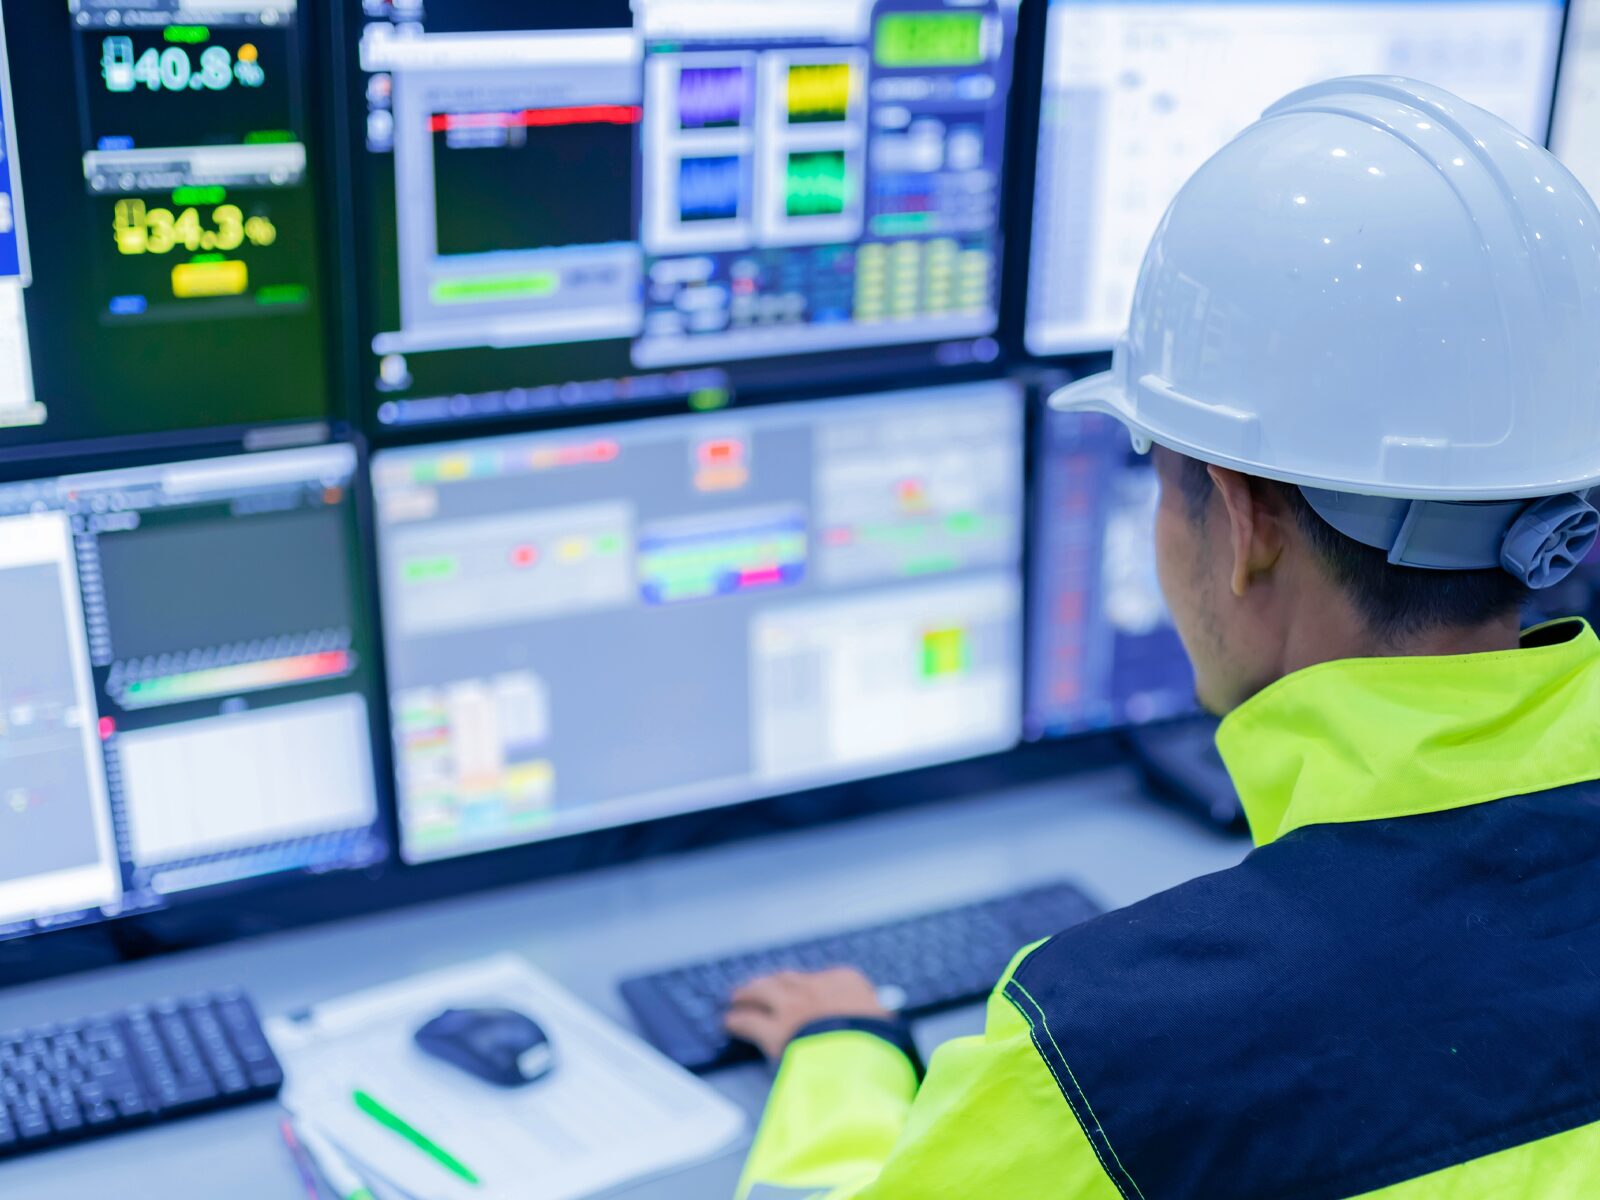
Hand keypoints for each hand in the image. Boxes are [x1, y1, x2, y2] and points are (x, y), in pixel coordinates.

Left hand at [725, 967, 890, 1060]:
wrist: (864, 1054)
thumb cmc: (882, 1044)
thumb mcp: (887, 1027)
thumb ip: (872, 1024)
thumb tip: (878, 1036)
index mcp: (847, 981)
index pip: (819, 979)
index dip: (802, 986)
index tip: (794, 988)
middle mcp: (816, 987)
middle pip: (785, 980)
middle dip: (770, 983)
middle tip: (757, 987)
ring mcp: (793, 1005)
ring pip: (762, 991)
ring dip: (747, 993)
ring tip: (737, 997)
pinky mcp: (774, 1029)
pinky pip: (749, 1021)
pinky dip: (737, 1020)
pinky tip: (729, 1022)